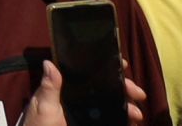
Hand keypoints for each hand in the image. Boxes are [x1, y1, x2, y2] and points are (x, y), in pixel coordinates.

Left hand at [23, 60, 145, 125]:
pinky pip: (113, 122)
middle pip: (106, 89)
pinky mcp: (94, 124)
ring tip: (136, 114)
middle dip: (124, 89)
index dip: (106, 68)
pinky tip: (133, 123)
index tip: (122, 64)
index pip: (88, 74)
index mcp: (68, 89)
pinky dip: (124, 122)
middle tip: (138, 93)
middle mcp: (80, 100)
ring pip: (113, 106)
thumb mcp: (44, 107)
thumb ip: (49, 88)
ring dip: (128, 107)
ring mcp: (88, 115)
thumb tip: (49, 62)